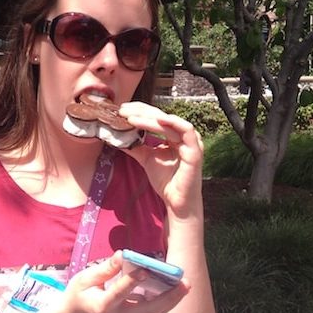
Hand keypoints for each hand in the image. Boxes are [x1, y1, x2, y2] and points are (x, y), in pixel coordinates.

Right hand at [59, 251, 189, 312]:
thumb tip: (122, 255)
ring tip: (186, 286)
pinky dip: (166, 301)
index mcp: (102, 304)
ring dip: (172, 300)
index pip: (119, 293)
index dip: (132, 282)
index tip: (145, 270)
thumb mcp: (84, 278)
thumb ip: (105, 269)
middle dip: (168, 297)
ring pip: (153, 312)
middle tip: (184, 283)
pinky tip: (176, 290)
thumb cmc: (78, 294)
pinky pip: (152, 311)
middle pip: (147, 310)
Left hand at [118, 102, 203, 217]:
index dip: (139, 111)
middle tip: (123, 111)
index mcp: (174, 135)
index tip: (122, 110)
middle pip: (161, 116)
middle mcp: (183, 135)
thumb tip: (117, 136)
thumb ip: (135, 146)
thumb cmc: (166, 180)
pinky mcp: (195, 150)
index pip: (156, 117)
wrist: (176, 202)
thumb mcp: (146, 158)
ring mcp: (191, 142)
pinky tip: (158, 119)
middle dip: (141, 112)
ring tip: (132, 118)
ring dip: (151, 118)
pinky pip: (187, 130)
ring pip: (170, 122)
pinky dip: (173, 122)